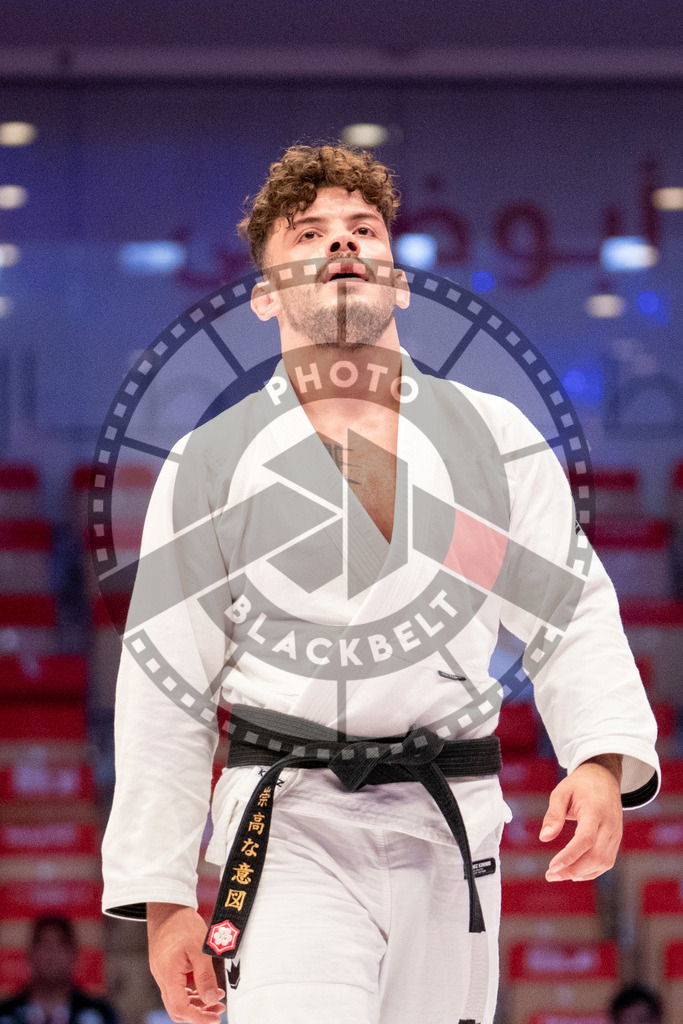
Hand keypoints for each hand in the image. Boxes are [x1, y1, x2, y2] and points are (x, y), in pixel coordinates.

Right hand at [147, 903, 225, 1023]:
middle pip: (177, 1008)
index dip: (198, 1018)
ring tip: (216, 998)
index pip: (180, 1008)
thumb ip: (205, 976)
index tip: (215, 1019)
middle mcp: (162, 977)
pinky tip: (205, 986)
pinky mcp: (166, 966)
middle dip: (198, 1013)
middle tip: (219, 1010)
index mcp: (168, 975)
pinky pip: (177, 986)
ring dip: (197, 1002)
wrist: (167, 907)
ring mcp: (163, 972)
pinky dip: (191, 990)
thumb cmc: (182, 924)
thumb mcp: (199, 949)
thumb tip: (211, 1000)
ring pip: (178, 998)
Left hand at [539, 754, 622, 881]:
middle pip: (596, 855)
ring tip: (558, 875)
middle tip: (550, 875)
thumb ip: (553, 814)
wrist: (604, 778)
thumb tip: (544, 838)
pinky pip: (606, 862)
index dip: (570, 855)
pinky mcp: (616, 840)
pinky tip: (574, 873)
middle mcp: (609, 825)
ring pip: (603, 862)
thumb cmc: (580, 785)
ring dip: (581, 873)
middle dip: (573, 869)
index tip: (552, 866)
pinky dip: (591, 871)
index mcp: (595, 811)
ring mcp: (615, 834)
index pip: (586, 839)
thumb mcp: (561, 792)